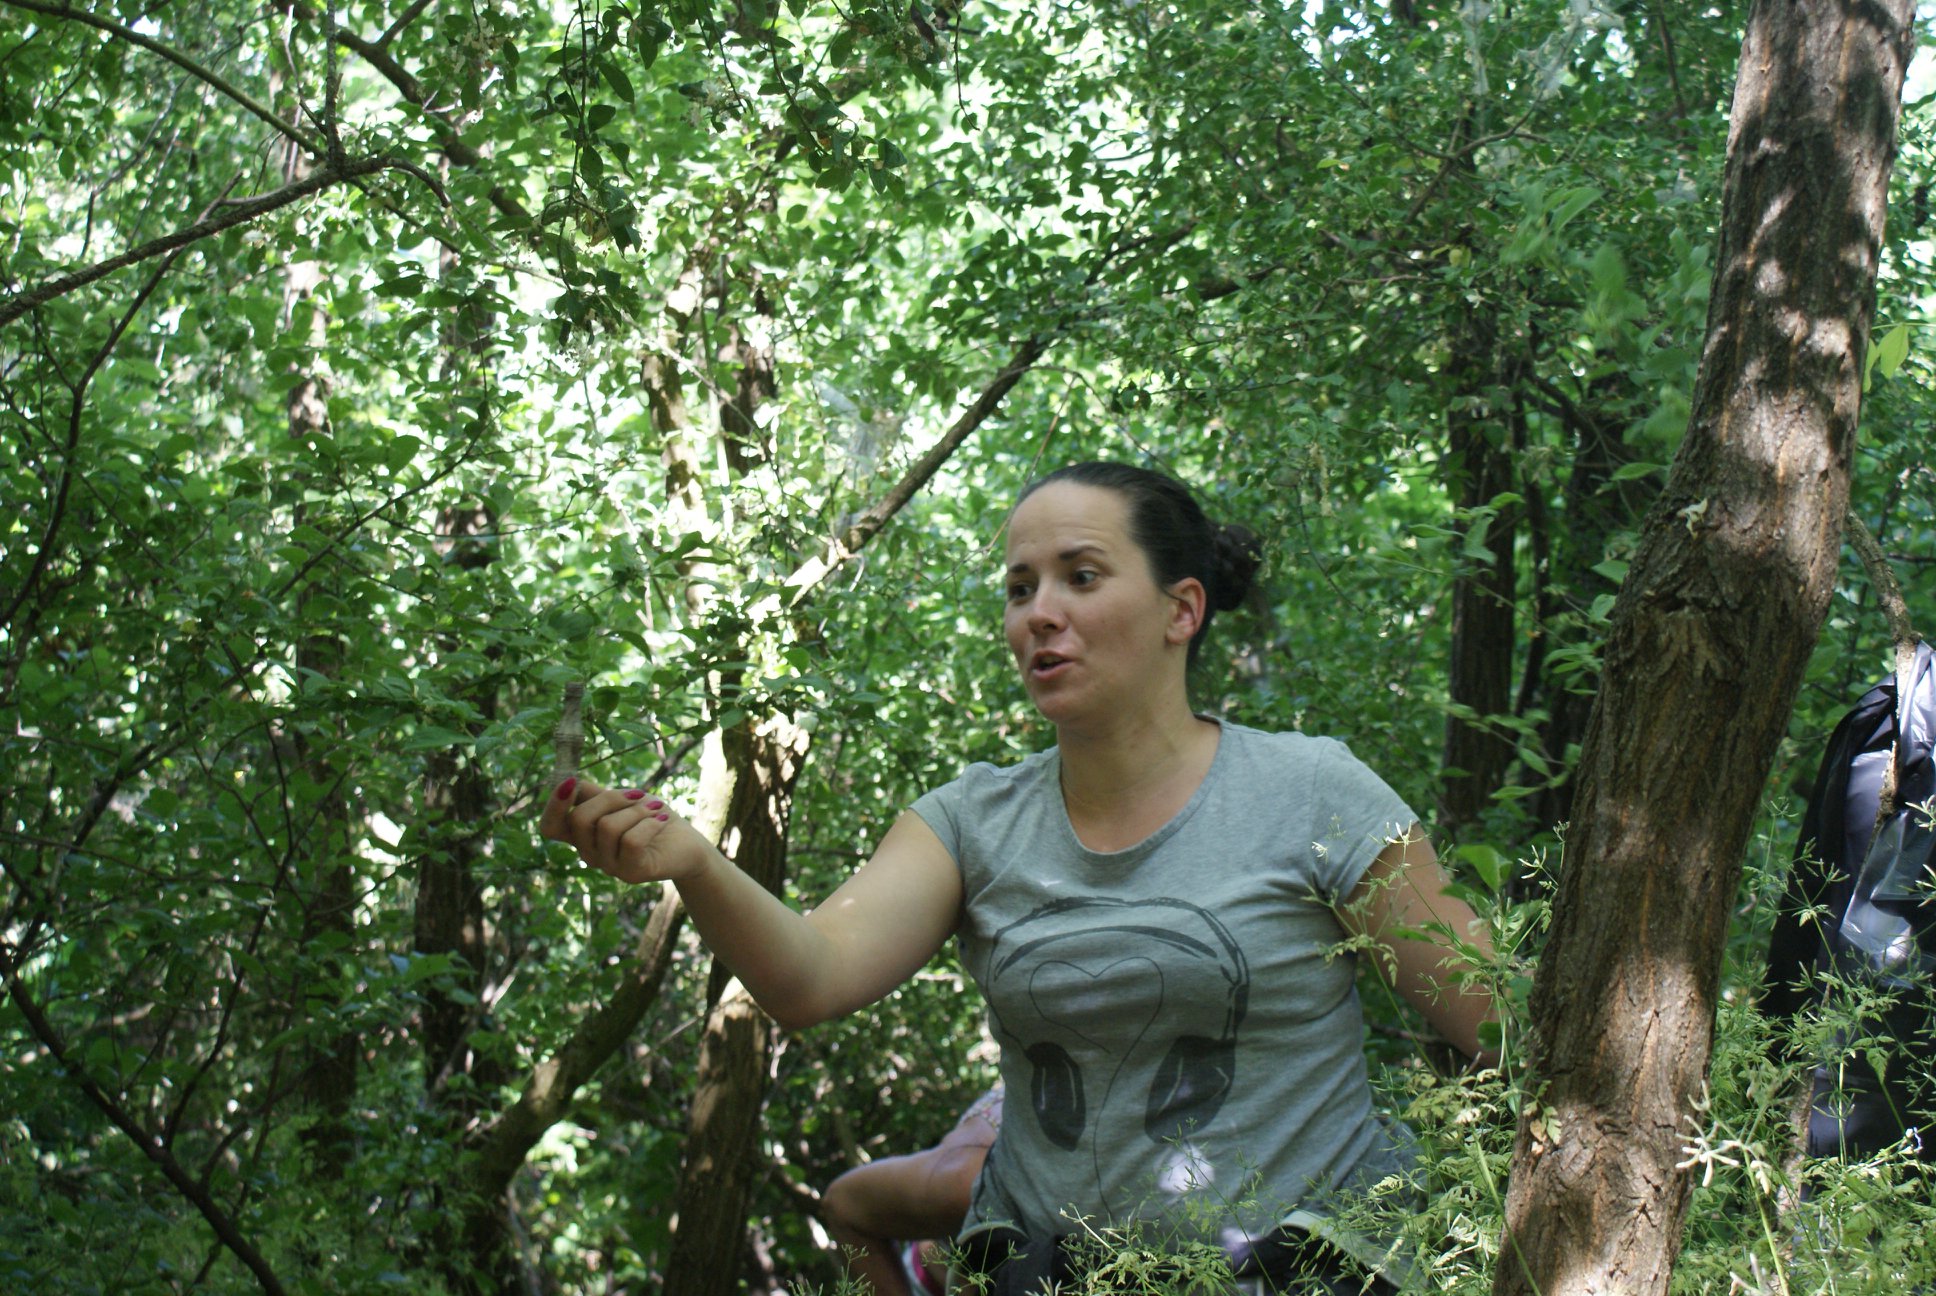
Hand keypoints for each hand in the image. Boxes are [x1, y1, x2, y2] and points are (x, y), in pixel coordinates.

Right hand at [538, 777, 709, 884]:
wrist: (687, 842)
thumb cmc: (651, 817)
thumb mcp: (621, 799)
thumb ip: (593, 794)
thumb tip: (568, 782)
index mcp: (582, 835)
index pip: (549, 827)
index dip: (554, 805)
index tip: (571, 781)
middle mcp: (590, 854)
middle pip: (579, 819)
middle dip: (611, 798)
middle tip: (639, 794)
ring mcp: (609, 866)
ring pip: (608, 827)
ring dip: (637, 810)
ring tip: (656, 810)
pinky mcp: (631, 873)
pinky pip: (631, 841)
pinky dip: (649, 823)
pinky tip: (661, 821)